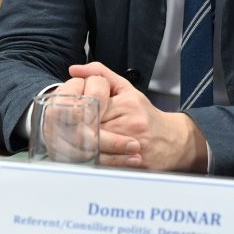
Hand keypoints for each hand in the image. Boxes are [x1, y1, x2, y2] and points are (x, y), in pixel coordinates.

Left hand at [67, 62, 207, 171]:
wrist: (171, 140)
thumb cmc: (145, 113)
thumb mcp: (125, 88)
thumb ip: (100, 74)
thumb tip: (74, 70)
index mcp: (127, 105)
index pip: (90, 105)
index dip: (75, 108)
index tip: (66, 110)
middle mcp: (130, 126)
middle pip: (90, 127)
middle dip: (73, 127)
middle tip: (61, 127)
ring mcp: (131, 147)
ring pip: (95, 146)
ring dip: (78, 144)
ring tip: (68, 140)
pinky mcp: (131, 164)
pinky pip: (104, 162)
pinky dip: (90, 158)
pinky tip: (82, 153)